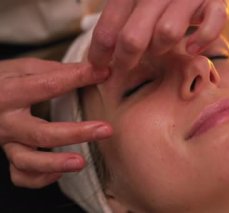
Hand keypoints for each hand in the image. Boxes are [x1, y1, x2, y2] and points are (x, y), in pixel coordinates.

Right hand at [0, 58, 111, 187]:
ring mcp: (6, 142)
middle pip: (41, 132)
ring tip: (81, 163)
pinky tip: (59, 173)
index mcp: (9, 93)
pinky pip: (20, 175)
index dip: (77, 79)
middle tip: (105, 129)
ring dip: (56, 163)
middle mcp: (6, 121)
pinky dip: (39, 178)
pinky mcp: (8, 155)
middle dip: (76, 133)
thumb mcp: (22, 68)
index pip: (47, 86)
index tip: (103, 75)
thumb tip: (91, 68)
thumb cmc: (4, 80)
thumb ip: (54, 70)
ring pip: (27, 160)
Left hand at [88, 0, 228, 70]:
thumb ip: (118, 22)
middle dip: (125, 59)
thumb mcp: (135, 1)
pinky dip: (201, 40)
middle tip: (123, 68)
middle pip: (133, 37)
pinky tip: (191, 47)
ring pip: (167, 33)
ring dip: (160, 48)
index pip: (108, 27)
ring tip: (159, 49)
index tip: (98, 69)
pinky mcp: (216, 1)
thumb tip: (97, 63)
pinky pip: (211, 24)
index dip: (99, 54)